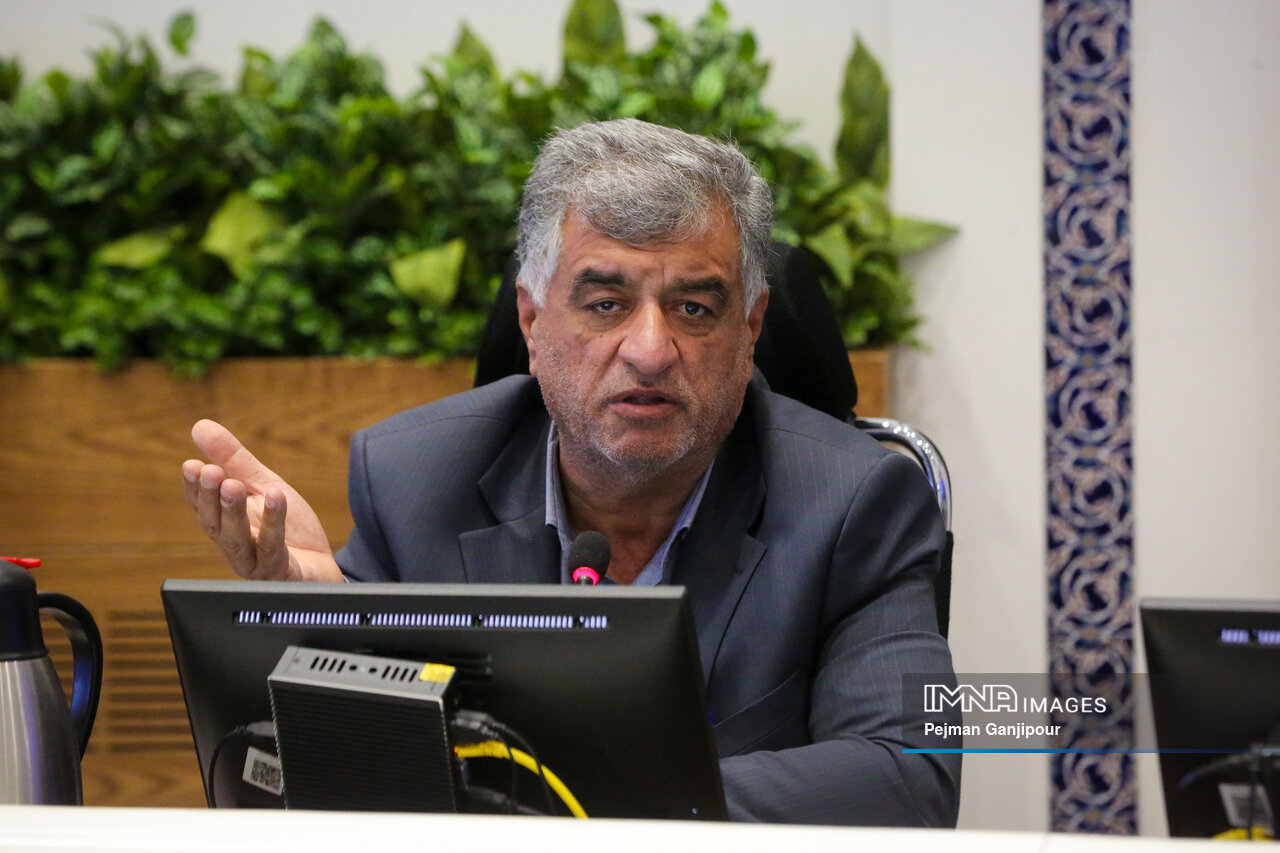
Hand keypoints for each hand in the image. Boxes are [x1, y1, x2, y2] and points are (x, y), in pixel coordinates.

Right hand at [182, 419, 342, 581]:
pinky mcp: (280, 573)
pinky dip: (273, 522)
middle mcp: (234, 546)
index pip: (201, 506)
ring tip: (233, 485)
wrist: (321, 568)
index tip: (191, 465)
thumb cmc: (289, 529)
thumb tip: (200, 426)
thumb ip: (234, 460)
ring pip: (237, 540)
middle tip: (209, 472)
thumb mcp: (264, 486)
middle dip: (210, 497)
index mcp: (227, 524)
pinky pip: (273, 548)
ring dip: (233, 511)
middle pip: (214, 523)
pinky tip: (276, 497)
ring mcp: (255, 563)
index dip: (194, 487)